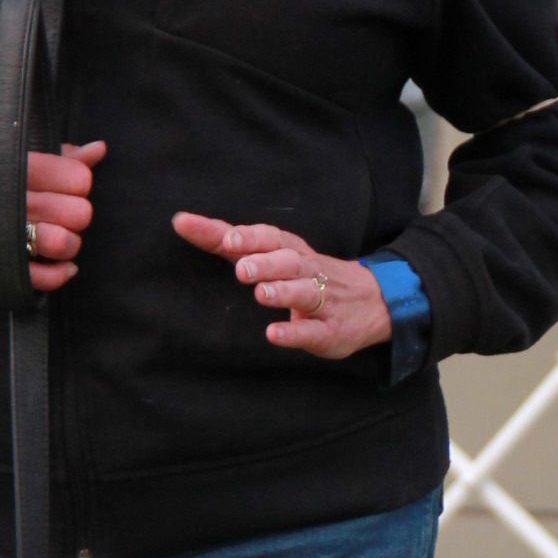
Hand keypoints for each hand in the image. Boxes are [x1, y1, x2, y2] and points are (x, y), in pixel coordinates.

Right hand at [0, 142, 105, 291]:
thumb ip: (52, 156)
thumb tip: (96, 151)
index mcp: (11, 166)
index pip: (77, 177)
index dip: (79, 185)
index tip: (67, 188)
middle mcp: (6, 198)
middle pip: (77, 212)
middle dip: (76, 215)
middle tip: (61, 214)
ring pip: (64, 243)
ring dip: (68, 244)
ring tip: (55, 237)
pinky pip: (41, 278)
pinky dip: (58, 275)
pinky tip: (58, 265)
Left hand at [174, 212, 389, 356]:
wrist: (374, 301)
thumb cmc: (309, 276)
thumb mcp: (276, 255)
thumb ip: (232, 244)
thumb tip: (183, 222)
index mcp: (291, 251)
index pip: (268, 237)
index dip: (248, 236)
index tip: (224, 237)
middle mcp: (307, 271)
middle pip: (288, 261)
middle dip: (265, 263)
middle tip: (242, 269)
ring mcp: (322, 301)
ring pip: (303, 292)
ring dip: (282, 292)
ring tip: (261, 294)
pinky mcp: (330, 330)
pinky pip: (312, 331)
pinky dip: (294, 333)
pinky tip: (274, 335)